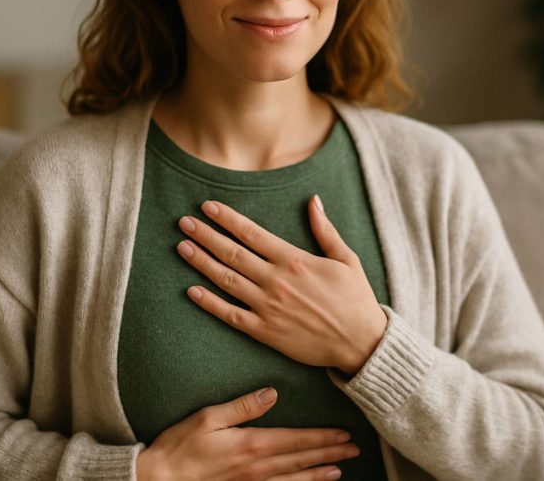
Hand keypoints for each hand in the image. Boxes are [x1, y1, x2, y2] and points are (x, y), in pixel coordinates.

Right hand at [136, 386, 359, 480]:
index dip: (322, 437)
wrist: (160, 480)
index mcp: (252, 444)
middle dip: (330, 453)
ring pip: (295, 479)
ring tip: (340, 469)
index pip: (296, 440)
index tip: (344, 434)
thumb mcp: (209, 418)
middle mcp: (258, 467)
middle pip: (302, 459)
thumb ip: (243, 406)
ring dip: (319, 473)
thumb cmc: (180, 446)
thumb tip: (272, 393)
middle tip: (354, 449)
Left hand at [175, 194, 387, 375]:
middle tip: (184, 222)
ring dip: (201, 263)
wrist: (361, 342)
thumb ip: (325, 230)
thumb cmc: (355, 299)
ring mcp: (268, 307)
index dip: (226, 218)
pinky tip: (191, 291)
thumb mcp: (346, 258)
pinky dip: (209, 303)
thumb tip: (313, 200)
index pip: (251, 233)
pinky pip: (230, 315)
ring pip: (226, 281)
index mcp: (294, 260)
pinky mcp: (265, 332)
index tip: (207, 207)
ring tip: (182, 247)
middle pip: (232, 253)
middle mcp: (276, 281)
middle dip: (205, 235)